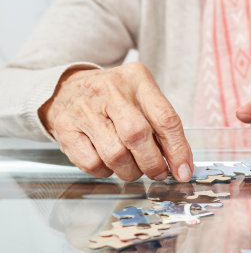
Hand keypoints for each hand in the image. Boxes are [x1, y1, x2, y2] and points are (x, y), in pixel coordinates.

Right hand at [39, 62, 193, 181]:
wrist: (67, 89)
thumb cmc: (115, 101)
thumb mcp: (143, 101)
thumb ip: (164, 130)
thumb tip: (181, 167)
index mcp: (137, 80)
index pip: (165, 118)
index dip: (178, 150)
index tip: (183, 171)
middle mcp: (109, 90)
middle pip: (137, 135)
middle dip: (152, 163)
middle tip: (158, 173)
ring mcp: (84, 108)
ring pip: (115, 154)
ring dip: (130, 171)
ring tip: (133, 167)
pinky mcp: (64, 127)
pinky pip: (92, 164)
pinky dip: (106, 172)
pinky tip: (108, 162)